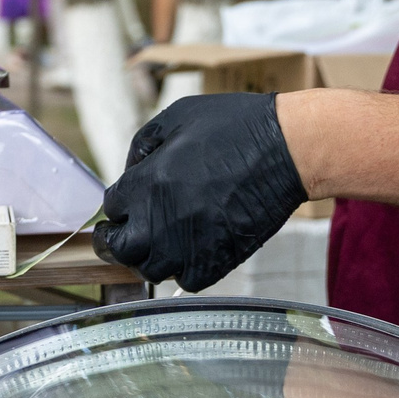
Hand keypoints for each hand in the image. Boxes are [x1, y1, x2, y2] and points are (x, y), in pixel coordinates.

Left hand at [93, 92, 306, 291]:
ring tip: (163, 239)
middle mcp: (159, 221)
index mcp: (145, 184)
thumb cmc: (234, 127)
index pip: (111, 209)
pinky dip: (183, 268)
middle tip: (127, 233)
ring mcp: (187, 247)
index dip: (120, 205)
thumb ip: (143, 146)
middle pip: (119, 250)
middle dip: (118, 241)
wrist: (287, 150)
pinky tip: (191, 249)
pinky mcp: (216, 262)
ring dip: (150, 256)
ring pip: (150, 269)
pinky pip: (185, 280)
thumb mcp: (176, 117)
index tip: (128, 205)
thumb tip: (132, 170)